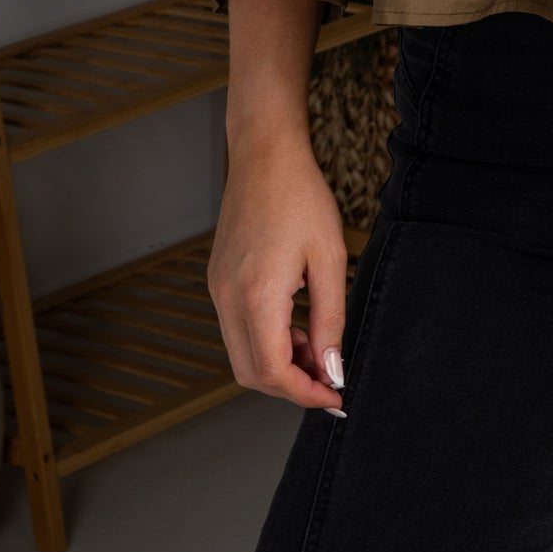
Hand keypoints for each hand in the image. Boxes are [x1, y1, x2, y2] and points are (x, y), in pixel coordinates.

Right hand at [208, 135, 349, 416]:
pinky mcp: (217, 281)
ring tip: (317, 344)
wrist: (265, 155)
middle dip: (291, 385)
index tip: (335, 396)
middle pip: (251, 373)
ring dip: (279, 363)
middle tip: (329, 376)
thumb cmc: (301, 198)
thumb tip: (332, 369)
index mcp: (257, 295)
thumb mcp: (330, 259)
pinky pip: (237, 329)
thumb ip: (330, 320)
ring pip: (242, 354)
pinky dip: (266, 340)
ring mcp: (217, 290)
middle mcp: (228, 298)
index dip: (305, 393)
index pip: (272, 372)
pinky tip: (295, 323)